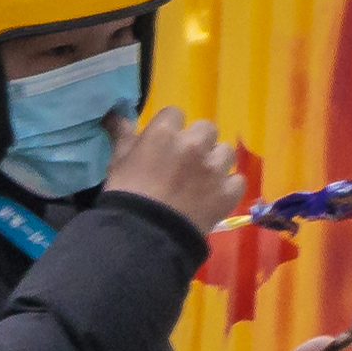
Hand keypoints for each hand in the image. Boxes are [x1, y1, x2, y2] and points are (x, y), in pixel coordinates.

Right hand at [99, 110, 254, 231]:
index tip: (163, 144)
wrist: (144, 236)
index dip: (169, 128)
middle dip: (197, 142)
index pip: (174, 114)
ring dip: (215, 162)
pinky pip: (237, 180)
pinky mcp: (228, 193)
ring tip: (201, 179)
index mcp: (165, 133)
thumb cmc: (126, 195)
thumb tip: (114, 114)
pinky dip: (228, 187)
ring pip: (225, 152)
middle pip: (206, 129)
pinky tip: (215, 195)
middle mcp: (194, 145)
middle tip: (184, 161)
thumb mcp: (118, 161)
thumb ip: (122, 134)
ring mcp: (214, 169)